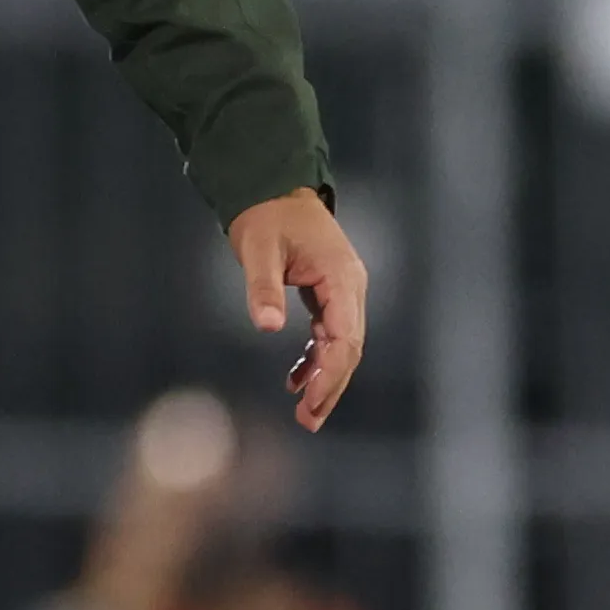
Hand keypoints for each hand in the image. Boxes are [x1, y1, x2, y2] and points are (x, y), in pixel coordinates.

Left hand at [229, 190, 366, 430]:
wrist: (273, 188)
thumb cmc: (266, 216)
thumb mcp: (258, 250)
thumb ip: (263, 288)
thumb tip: (268, 327)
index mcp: (341, 277)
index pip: (345, 337)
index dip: (330, 373)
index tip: (310, 401)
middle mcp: (350, 287)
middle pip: (349, 347)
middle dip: (331, 385)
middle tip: (308, 420)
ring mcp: (343, 291)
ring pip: (341, 344)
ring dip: (325, 378)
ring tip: (304, 412)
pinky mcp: (329, 293)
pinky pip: (328, 334)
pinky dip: (315, 358)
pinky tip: (295, 379)